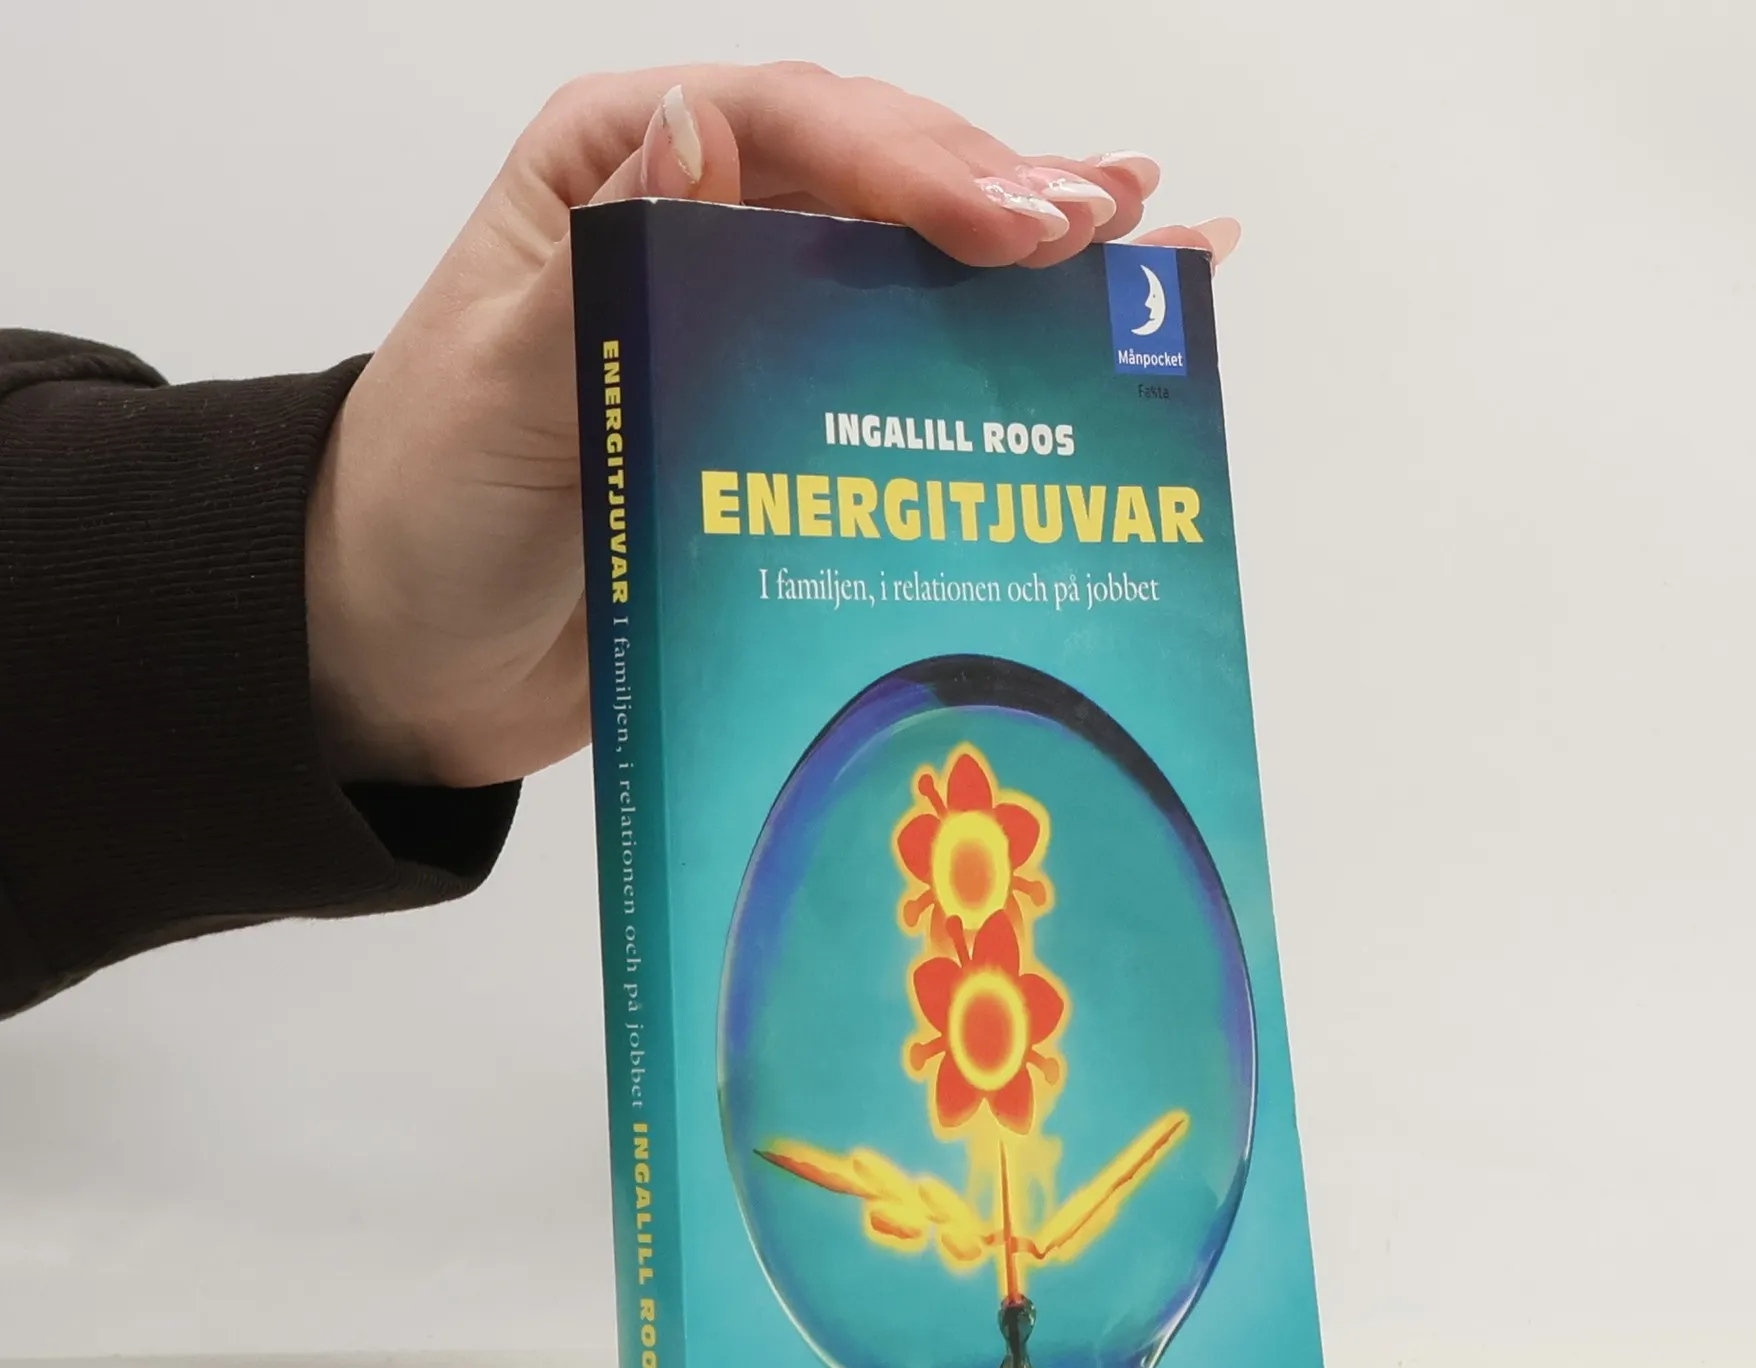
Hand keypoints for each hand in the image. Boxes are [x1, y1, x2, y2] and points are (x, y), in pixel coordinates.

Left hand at [305, 64, 1240, 787]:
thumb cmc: (425, 510)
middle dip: (998, 197)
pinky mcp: (784, 430)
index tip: (1015, 226)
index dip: (913, 166)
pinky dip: (998, 353)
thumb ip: (600, 264)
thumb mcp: (495, 384)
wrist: (409, 656)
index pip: (789, 130)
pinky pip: (902, 372)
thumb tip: (698, 129)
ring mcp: (751, 334)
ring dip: (1032, 259)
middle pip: (876, 181)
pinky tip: (1095, 323)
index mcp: (617, 174)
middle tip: (1104, 230)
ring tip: (1150, 243)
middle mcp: (700, 232)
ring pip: (912, 269)